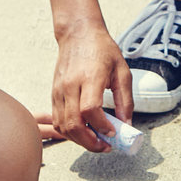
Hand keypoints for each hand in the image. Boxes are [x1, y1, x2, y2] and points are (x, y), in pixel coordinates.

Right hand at [52, 23, 133, 150]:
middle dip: (90, 142)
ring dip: (79, 140)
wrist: (78, 34)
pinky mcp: (54, 93)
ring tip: (95, 141)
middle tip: (104, 146)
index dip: (101, 126)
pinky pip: (57, 120)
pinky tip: (83, 131)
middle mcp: (70, 85)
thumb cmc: (102, 50)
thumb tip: (127, 125)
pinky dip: (69, 131)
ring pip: (63, 125)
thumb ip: (125, 100)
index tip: (113, 134)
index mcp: (90, 77)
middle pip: (74, 123)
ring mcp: (59, 90)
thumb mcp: (122, 72)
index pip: (90, 110)